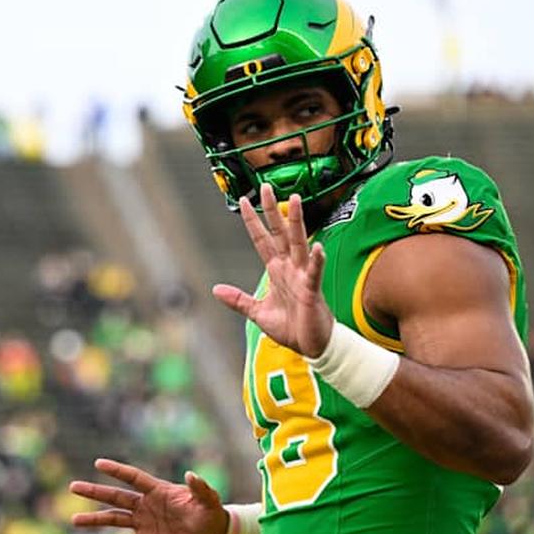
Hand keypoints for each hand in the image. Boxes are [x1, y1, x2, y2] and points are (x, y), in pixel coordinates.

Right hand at [69, 458, 228, 533]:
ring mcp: (144, 523)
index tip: (98, 463)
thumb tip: (190, 475)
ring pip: (114, 519)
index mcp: (158, 491)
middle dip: (95, 491)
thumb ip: (199, 488)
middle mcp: (146, 505)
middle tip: (73, 486)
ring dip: (95, 519)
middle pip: (116, 496)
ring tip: (75, 520)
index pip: (134, 478)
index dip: (117, 470)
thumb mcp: (208, 500)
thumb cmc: (210, 513)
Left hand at [212, 184, 334, 357]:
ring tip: (295, 200)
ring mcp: (302, 276)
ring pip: (298, 244)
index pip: (262, 240)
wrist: (311, 345)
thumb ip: (238, 299)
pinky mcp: (312, 290)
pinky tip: (317, 246)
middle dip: (273, 211)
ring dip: (296, 223)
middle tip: (266, 187)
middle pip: (279, 233)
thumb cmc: (290, 327)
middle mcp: (289, 268)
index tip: (244, 201)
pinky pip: (314, 272)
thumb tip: (216, 289)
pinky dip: (316, 260)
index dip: (253, 221)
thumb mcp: (257, 312)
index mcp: (276, 270)